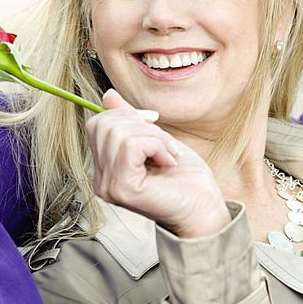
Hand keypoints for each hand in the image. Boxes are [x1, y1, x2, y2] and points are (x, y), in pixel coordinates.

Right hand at [86, 90, 230, 237]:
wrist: (205, 208)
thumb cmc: (186, 179)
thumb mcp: (155, 139)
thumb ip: (130, 120)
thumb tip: (109, 95)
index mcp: (105, 169)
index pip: (97, 124)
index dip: (128, 115)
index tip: (155, 126)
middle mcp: (100, 180)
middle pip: (105, 124)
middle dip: (143, 125)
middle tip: (167, 146)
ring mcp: (109, 186)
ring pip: (119, 132)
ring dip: (155, 137)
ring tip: (169, 156)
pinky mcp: (123, 189)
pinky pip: (131, 145)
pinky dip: (156, 146)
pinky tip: (168, 162)